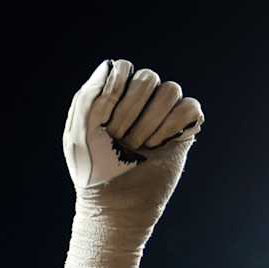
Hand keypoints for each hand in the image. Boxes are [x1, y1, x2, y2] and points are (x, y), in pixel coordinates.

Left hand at [62, 59, 203, 267]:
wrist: (114, 201)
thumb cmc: (93, 167)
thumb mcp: (78, 131)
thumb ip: (90, 94)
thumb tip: (111, 65)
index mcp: (112, 95)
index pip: (123, 68)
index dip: (114, 94)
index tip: (103, 124)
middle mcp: (139, 100)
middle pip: (148, 77)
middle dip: (130, 112)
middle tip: (120, 140)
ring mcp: (162, 113)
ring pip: (171, 90)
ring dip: (150, 123)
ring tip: (138, 147)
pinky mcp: (183, 128)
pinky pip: (190, 107)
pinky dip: (172, 127)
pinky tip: (157, 147)